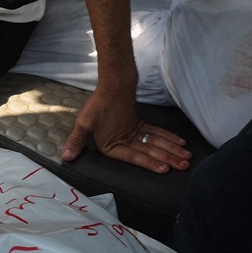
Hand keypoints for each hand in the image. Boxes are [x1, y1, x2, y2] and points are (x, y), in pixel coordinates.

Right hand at [61, 87, 192, 173]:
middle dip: (168, 158)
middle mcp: (123, 142)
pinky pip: (156, 134)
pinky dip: (168, 138)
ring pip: (155, 145)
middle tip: (184, 165)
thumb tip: (65, 157)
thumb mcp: (85, 123)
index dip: (149, 163)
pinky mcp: (139, 126)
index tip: (164, 168)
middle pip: (148, 152)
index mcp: (110, 146)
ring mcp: (132, 135)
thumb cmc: (98, 104)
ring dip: (171, 151)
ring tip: (186, 159)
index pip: (134, 157)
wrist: (111, 84)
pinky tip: (180, 144)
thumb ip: (77, 141)